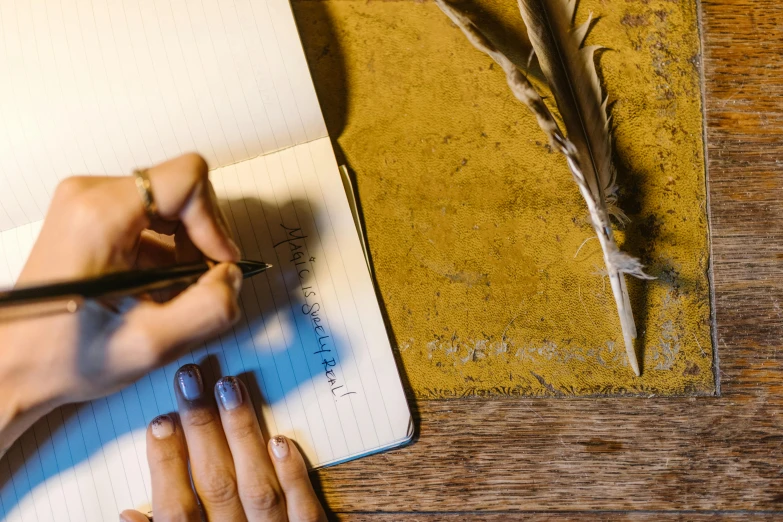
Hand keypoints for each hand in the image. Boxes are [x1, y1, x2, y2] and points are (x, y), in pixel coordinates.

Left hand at [0, 154, 242, 452]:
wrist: (13, 365)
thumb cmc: (64, 356)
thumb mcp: (150, 345)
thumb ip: (209, 309)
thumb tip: (234, 277)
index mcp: (100, 215)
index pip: (188, 179)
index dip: (215, 223)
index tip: (217, 262)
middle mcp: (89, 195)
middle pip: (180, 189)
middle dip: (202, 238)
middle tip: (200, 283)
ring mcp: (87, 202)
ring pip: (169, 203)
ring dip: (185, 248)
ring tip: (174, 292)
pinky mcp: (89, 215)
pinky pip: (150, 216)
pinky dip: (167, 251)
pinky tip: (156, 288)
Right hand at [120, 364, 326, 521]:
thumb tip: (127, 516)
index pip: (176, 509)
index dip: (165, 465)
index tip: (159, 421)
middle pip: (215, 485)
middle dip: (201, 429)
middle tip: (191, 380)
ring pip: (256, 487)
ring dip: (243, 437)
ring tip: (230, 390)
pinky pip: (304, 510)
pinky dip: (295, 476)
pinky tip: (283, 440)